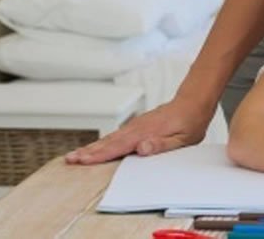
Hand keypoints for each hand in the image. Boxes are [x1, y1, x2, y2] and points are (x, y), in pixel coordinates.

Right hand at [65, 97, 212, 163]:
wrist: (194, 102)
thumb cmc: (191, 122)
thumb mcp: (183, 139)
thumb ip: (162, 145)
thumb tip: (141, 149)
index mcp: (147, 133)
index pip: (119, 146)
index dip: (100, 155)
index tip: (82, 160)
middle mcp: (138, 128)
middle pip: (109, 142)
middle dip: (88, 152)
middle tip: (69, 160)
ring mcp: (136, 126)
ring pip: (110, 138)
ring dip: (91, 147)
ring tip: (74, 156)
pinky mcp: (136, 126)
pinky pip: (116, 136)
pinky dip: (102, 142)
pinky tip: (94, 148)